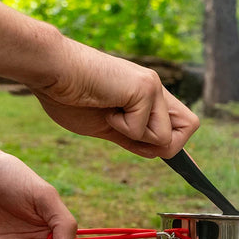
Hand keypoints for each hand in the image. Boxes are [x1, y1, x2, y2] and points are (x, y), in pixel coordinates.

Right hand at [33, 43, 199, 157]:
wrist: (49, 72)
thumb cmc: (68, 97)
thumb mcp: (107, 127)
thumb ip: (134, 139)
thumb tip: (159, 153)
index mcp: (148, 97)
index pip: (182, 122)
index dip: (184, 144)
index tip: (188, 166)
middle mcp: (156, 89)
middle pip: (189, 129)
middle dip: (162, 144)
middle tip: (127, 131)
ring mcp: (153, 86)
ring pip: (167, 137)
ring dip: (136, 136)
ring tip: (111, 114)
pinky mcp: (146, 88)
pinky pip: (145, 130)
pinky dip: (122, 128)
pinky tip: (106, 107)